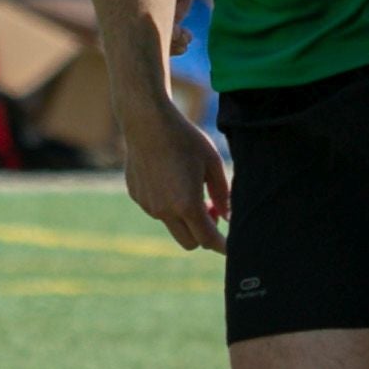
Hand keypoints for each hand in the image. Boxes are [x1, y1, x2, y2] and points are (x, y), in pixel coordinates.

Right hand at [120, 88, 230, 252]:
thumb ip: (223, 194)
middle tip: (212, 212)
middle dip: (203, 235)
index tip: (232, 247)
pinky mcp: (137, 196)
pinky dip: (168, 203)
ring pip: (172, 224)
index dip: (222, 245)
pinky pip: (157, 209)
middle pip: (189, 243)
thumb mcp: (212, 163)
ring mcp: (148, 205)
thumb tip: (228, 216)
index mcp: (187, 205)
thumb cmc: (184, 139)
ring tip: (189, 186)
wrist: (146, 121)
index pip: (208, 239)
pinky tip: (169, 176)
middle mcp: (164, 211)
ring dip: (184, 217)